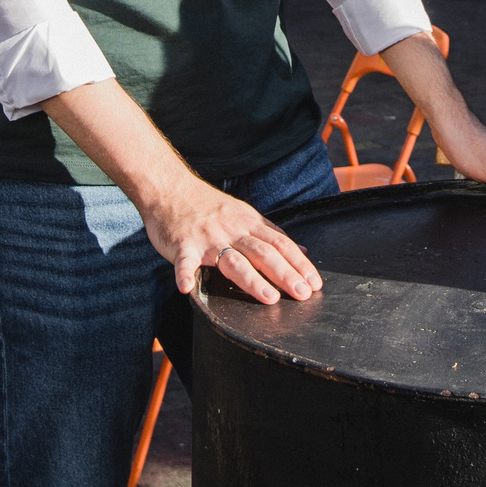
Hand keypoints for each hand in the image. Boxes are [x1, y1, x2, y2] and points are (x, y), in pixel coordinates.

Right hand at [140, 174, 323, 305]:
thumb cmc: (208, 206)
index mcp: (249, 223)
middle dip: (285, 274)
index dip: (299, 263)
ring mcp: (208, 238)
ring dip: (252, 280)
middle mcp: (232, 230)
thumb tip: (302, 250)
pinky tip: (186, 288)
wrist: (171, 188)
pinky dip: (184, 274)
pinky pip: (185, 261)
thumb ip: (271, 234)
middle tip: (303, 293)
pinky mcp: (183, 244)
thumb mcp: (244, 214)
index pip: (280, 244)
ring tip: (270, 298)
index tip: (315, 283)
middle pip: (263, 253)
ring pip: (233, 260)